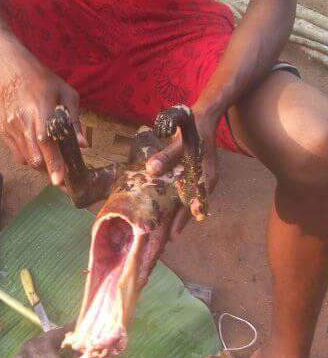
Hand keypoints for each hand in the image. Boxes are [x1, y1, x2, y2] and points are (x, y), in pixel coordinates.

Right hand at [0, 38, 86, 183]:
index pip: (47, 142)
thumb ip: (74, 121)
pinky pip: (18, 155)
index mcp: (41, 110)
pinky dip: (30, 157)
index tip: (60, 181)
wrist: (12, 71)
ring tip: (52, 158)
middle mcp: (23, 122)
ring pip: (27, 160)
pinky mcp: (4, 132)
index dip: (54, 163)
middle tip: (63, 174)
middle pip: (36, 157)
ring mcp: (11, 128)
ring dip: (41, 164)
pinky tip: (38, 148)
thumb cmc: (44, 82)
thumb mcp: (67, 94)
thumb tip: (82, 145)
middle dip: (50, 170)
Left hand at [146, 107, 218, 238]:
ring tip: (164, 232)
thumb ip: (166, 155)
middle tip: (164, 242)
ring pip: (190, 202)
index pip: (193, 203)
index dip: (182, 220)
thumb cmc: (193, 127)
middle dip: (179, 223)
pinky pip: (188, 194)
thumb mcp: (180, 140)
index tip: (173, 235)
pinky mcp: (197, 175)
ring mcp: (203, 179)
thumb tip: (151, 170)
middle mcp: (206, 181)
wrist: (205, 115)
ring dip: (178, 216)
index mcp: (206, 176)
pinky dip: (179, 204)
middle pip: (192, 207)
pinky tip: (168, 211)